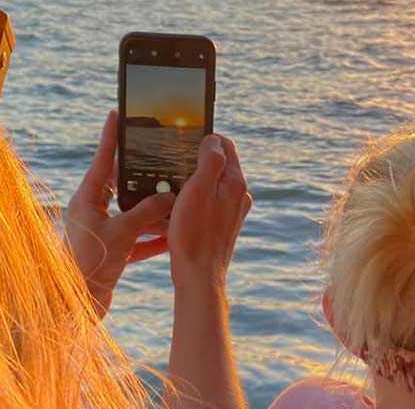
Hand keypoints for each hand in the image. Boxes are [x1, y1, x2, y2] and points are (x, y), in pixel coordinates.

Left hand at [66, 111, 175, 319]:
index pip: (102, 158)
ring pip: (133, 211)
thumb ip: (146, 212)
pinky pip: (138, 237)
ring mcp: (103, 231)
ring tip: (177, 195)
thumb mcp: (121, 234)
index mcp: (87, 198)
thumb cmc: (87, 265)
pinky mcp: (112, 252)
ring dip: (154, 207)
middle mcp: (93, 211)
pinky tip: (175, 233)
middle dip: (143, 173)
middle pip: (121, 183)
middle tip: (161, 156)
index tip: (118, 112)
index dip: (112, 135)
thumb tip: (171, 197)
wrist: (74, 307)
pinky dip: (155, 236)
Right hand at [168, 135, 251, 291]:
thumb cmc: (194, 233)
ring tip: (175, 189)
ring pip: (213, 183)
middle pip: (219, 163)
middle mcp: (239, 195)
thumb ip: (210, 160)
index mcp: (235, 182)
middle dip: (197, 160)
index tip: (184, 142)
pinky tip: (180, 209)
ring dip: (195, 181)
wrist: (198, 275)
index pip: (226, 144)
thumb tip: (213, 139)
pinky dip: (196, 199)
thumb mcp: (198, 189)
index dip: (204, 138)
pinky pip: (210, 202)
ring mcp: (233, 211)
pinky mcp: (224, 225)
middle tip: (175, 166)